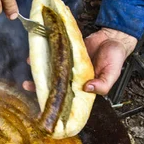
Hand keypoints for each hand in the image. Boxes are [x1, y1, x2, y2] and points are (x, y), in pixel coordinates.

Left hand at [22, 28, 136, 94]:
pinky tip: (35, 54)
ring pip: (50, 71)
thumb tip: (87, 88)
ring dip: (38, 71)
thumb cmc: (115, 58)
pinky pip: (52, 54)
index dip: (54, 102)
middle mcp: (73, 78)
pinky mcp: (66, 52)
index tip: (43, 105)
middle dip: (39, 87)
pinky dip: (44, 54)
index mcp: (83, 87)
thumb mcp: (112, 74)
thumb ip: (103, 84)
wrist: (113, 38)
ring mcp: (68, 65)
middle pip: (53, 85)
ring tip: (29, 66)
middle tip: (27, 85)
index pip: (66, 98)